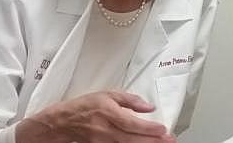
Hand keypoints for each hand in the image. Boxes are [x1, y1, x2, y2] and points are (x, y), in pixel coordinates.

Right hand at [16, 91, 174, 142]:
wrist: (62, 122)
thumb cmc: (85, 106)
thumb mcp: (107, 94)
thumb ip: (130, 100)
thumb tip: (149, 106)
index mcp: (107, 112)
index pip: (131, 123)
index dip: (148, 128)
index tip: (163, 129)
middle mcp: (105, 130)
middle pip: (132, 139)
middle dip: (152, 141)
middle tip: (169, 140)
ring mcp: (102, 142)